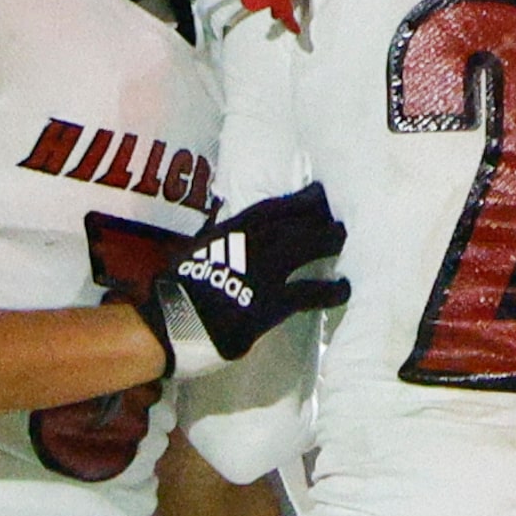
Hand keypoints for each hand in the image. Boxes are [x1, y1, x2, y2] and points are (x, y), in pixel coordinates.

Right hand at [137, 184, 348, 379]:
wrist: (169, 323)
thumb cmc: (178, 292)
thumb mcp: (196, 253)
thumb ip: (217, 240)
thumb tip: (223, 229)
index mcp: (229, 231)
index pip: (271, 208)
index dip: (298, 199)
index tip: (318, 192)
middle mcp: (249, 244)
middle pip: (294, 222)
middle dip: (321, 216)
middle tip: (342, 217)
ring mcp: (260, 271)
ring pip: (305, 246)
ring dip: (329, 241)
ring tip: (346, 241)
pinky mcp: (268, 303)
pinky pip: (307, 293)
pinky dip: (329, 290)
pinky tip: (344, 289)